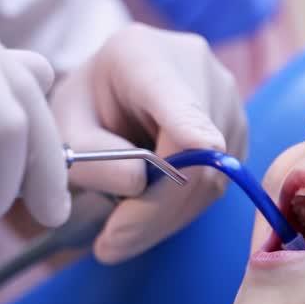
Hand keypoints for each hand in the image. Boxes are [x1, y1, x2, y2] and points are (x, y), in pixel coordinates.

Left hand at [51, 24, 246, 262]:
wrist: (115, 84)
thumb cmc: (87, 105)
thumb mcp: (65, 127)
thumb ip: (92, 157)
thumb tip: (139, 185)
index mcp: (142, 56)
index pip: (176, 97)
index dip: (192, 126)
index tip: (204, 149)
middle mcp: (198, 69)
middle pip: (194, 158)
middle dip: (153, 213)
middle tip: (109, 247)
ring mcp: (227, 98)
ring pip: (211, 179)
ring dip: (165, 218)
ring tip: (120, 231)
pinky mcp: (238, 129)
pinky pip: (219, 183)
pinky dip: (181, 208)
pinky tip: (149, 207)